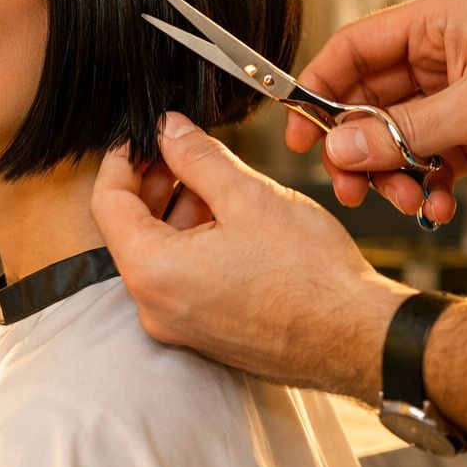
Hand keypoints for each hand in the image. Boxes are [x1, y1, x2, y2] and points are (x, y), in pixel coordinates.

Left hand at [92, 113, 408, 399]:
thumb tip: (169, 130)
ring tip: (217, 179)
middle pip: (131, 230)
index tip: (143, 136)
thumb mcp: (249, 196)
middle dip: (154, 183)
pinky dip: (196, 245)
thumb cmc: (312, 276)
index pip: (107, 203)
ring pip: (161, 254)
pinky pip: (184, 281)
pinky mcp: (207, 335)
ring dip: (179, 212)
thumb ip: (198, 158)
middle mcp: (156, 308)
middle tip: (181, 149)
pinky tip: (231, 219)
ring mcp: (180, 327)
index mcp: (153, 272)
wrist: (359, 336)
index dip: (122, 160)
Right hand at [288, 0, 466, 223]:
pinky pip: (428, 160)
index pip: (355, 49)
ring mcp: (457, 95)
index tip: (301, 134)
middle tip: (350, 187)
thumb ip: (403, 132)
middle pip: (369, 101)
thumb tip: (340, 150)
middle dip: (358, 148)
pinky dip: (426, 186)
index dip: (321, 88)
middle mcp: (441, 55)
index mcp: (437, 23)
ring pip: (395, 137)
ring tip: (406, 201)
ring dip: (393, 174)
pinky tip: (440, 206)